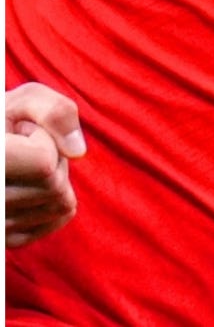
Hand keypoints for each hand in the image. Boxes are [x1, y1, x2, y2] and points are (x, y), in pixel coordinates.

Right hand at [6, 83, 85, 248]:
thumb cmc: (3, 121)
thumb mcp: (23, 101)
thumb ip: (55, 111)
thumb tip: (79, 152)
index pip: (44, 163)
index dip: (43, 138)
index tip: (21, 131)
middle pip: (54, 186)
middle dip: (53, 159)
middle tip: (24, 148)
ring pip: (60, 204)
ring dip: (55, 178)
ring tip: (23, 166)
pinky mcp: (7, 240)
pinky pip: (60, 217)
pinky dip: (58, 196)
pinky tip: (32, 183)